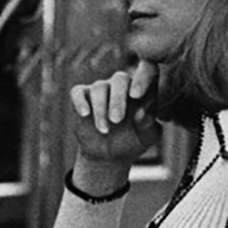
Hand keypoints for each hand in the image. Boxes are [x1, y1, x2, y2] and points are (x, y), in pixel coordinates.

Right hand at [69, 61, 161, 192]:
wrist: (108, 156)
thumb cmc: (132, 143)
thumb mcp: (145, 138)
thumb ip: (148, 124)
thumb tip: (142, 112)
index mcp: (143, 90)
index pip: (149, 71)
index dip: (143, 77)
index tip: (136, 96)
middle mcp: (123, 85)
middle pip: (120, 79)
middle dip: (118, 99)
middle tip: (117, 121)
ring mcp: (101, 89)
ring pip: (99, 87)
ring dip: (100, 110)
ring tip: (104, 130)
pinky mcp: (82, 97)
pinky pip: (78, 92)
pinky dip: (80, 102)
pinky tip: (84, 114)